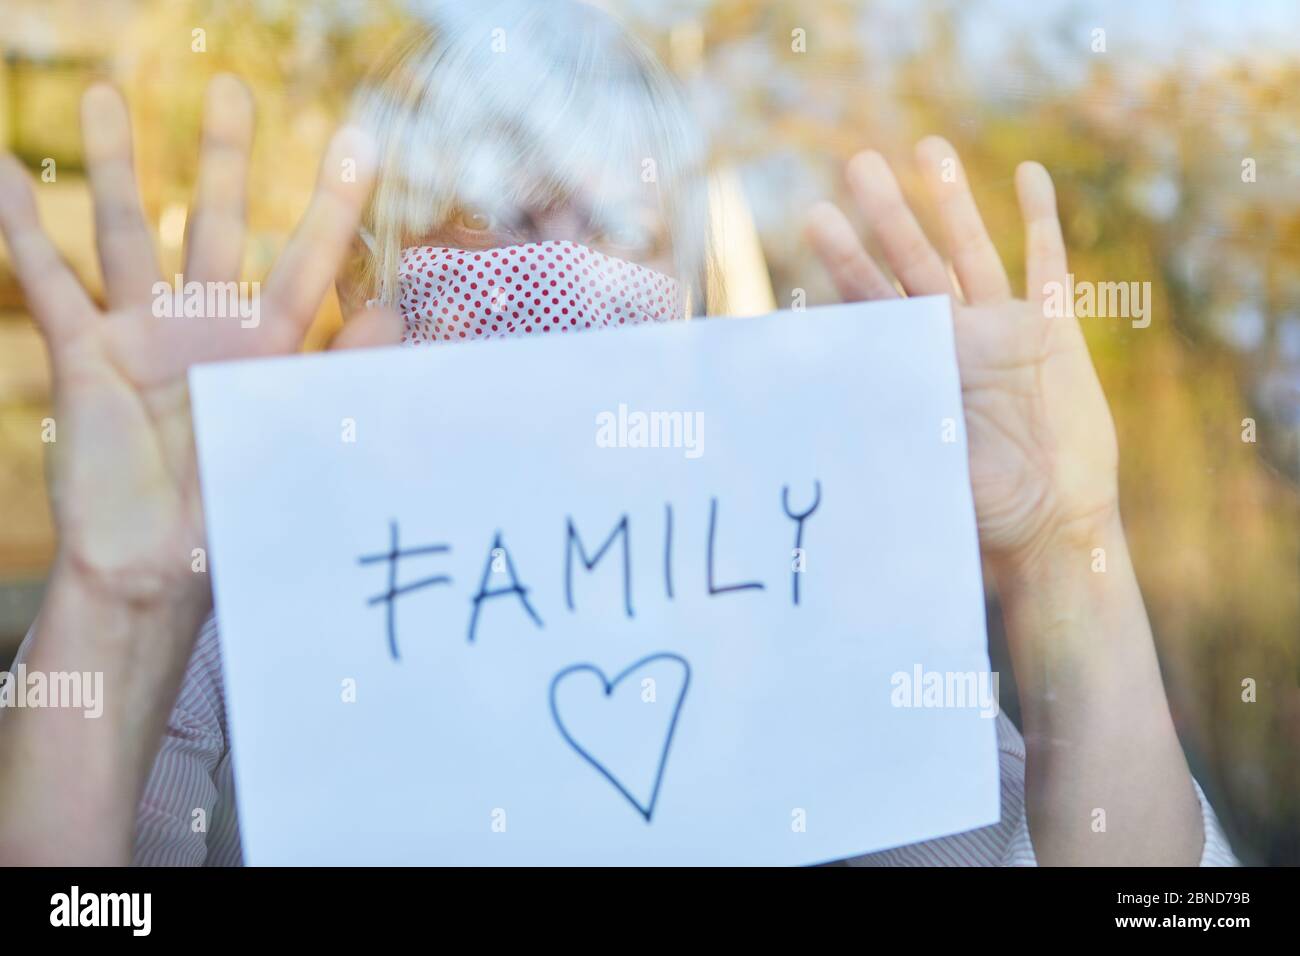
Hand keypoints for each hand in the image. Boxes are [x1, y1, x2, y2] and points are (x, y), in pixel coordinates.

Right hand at [0, 76, 398, 611]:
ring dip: (113, 166)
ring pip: (126, 232)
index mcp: (270, 347)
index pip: (309, 261)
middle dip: (223, 157)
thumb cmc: (236, 513)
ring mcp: (142, 333)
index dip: (333, 205)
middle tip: (230, 86)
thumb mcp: (295, 437)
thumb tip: (397, 310)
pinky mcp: (82, 353)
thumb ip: (344, 371)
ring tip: (105, 96)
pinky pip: (46, 280)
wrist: (156, 567)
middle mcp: (208, 326)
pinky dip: (19, 229)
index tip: (358, 141)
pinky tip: (0, 173)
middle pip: (218, 222)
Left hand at [806, 138, 1118, 572]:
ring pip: (972, 252)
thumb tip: (811, 416)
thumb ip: (881, 429)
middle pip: (913, 263)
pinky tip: (1026, 176)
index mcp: (914, 369)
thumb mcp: (921, 467)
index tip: (816, 220)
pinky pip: (1048, 267)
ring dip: (952, 201)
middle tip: (858, 164)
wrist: (1053, 526)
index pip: (870, 306)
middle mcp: (954, 341)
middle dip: (888, 215)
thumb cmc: (981, 513)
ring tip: (928, 147)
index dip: (846, 263)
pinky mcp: (1054, 332)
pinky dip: (1041, 221)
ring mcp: (1004, 331)